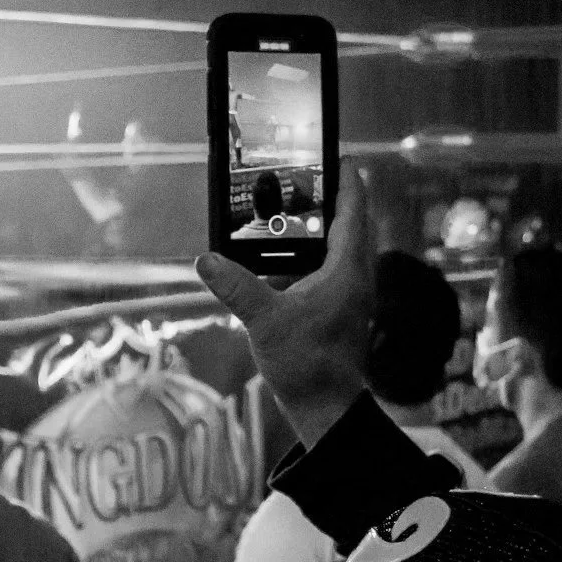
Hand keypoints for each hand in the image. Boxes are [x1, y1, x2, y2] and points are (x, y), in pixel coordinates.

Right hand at [194, 162, 374, 446]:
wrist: (327, 408)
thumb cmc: (309, 365)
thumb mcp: (265, 321)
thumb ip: (236, 287)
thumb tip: (206, 260)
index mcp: (347, 268)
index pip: (354, 207)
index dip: (344, 177)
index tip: (333, 153)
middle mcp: (355, 276)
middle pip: (346, 222)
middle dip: (323, 199)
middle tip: (297, 179)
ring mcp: (349, 294)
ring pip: (336, 248)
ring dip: (312, 232)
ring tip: (281, 218)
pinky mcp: (338, 310)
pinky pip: (325, 272)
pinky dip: (304, 260)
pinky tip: (275, 266)